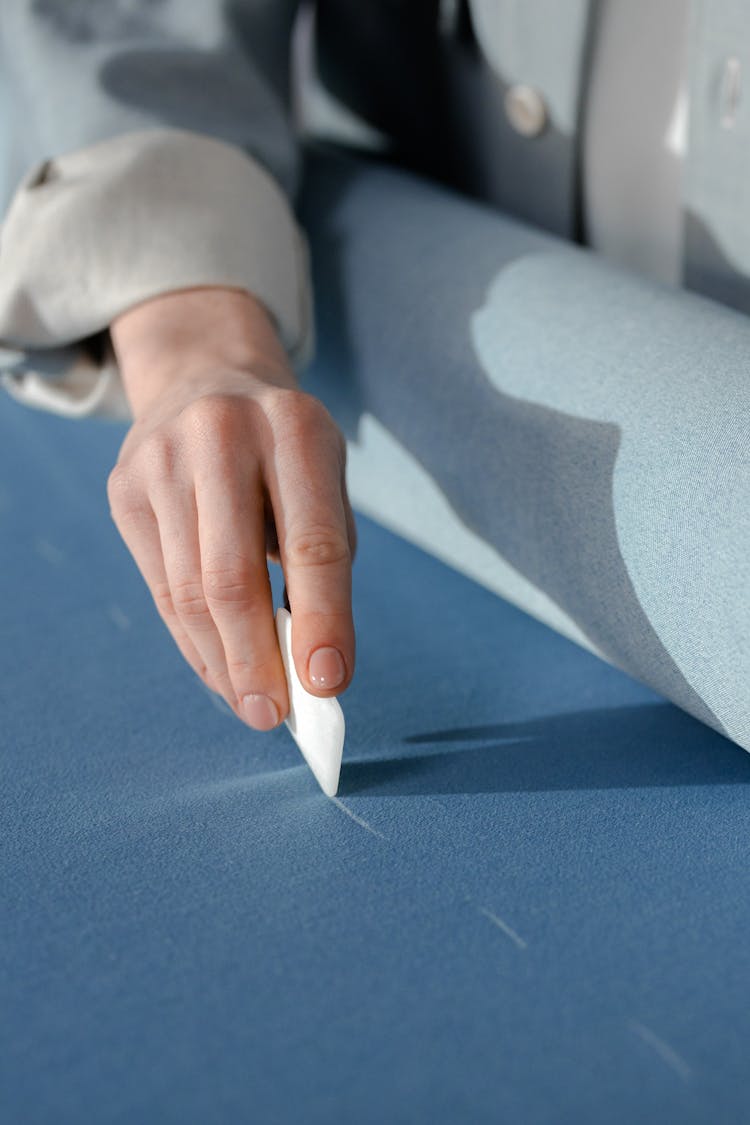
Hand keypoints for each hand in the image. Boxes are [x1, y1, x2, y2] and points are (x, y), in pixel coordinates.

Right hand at [107, 286, 355, 729]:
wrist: (205, 378)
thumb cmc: (284, 450)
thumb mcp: (323, 478)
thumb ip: (322, 561)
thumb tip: (307, 666)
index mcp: (296, 428)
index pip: (312, 541)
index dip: (322, 620)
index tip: (328, 684)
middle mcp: (222, 435)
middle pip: (232, 577)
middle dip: (256, 659)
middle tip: (274, 715)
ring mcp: (161, 460)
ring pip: (188, 592)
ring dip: (222, 661)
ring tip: (251, 702)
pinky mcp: (124, 489)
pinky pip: (160, 587)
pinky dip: (193, 640)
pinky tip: (219, 666)